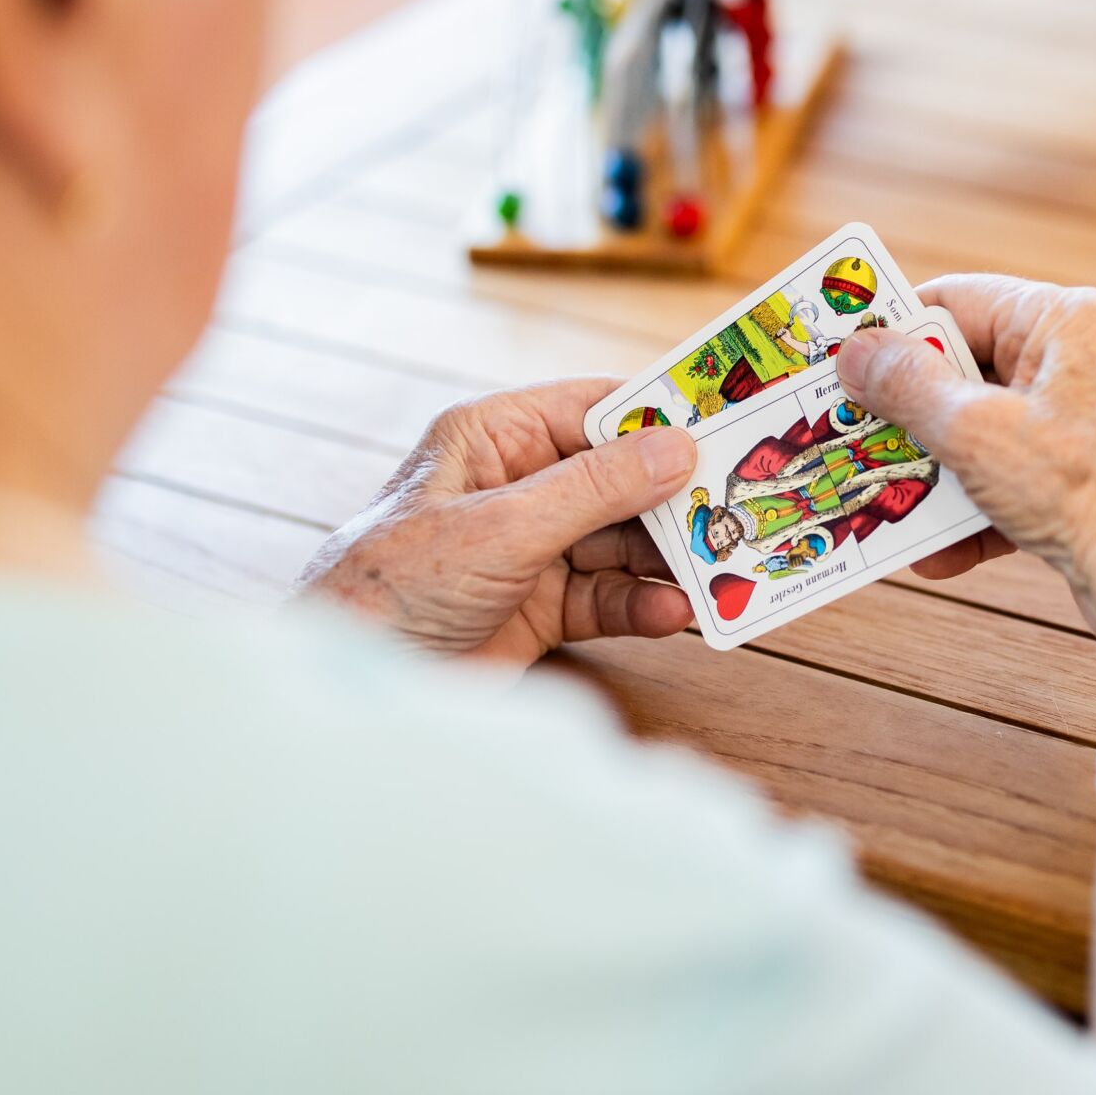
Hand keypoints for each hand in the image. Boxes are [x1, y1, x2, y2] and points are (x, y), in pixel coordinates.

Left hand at [304, 378, 698, 666]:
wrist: (355, 684)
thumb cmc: (395, 585)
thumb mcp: (502, 529)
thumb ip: (594, 490)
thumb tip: (675, 448)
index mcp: (492, 439)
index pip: (592, 410)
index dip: (658, 416)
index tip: (727, 421)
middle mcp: (515, 487)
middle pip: (617, 479)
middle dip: (674, 498)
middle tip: (740, 507)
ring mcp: (529, 549)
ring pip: (621, 542)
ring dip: (666, 558)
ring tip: (720, 569)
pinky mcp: (538, 608)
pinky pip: (607, 596)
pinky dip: (642, 605)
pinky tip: (673, 614)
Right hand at [834, 275, 1095, 624]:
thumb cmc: (1083, 484)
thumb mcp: (975, 430)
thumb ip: (908, 388)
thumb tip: (855, 353)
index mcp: (1062, 320)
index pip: (957, 302)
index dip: (894, 333)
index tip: (840, 363)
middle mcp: (1081, 361)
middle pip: (968, 372)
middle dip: (910, 417)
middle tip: (850, 437)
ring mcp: (1088, 423)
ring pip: (987, 436)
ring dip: (936, 475)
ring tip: (885, 504)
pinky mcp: (1091, 481)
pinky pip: (1016, 484)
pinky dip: (976, 514)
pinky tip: (937, 557)